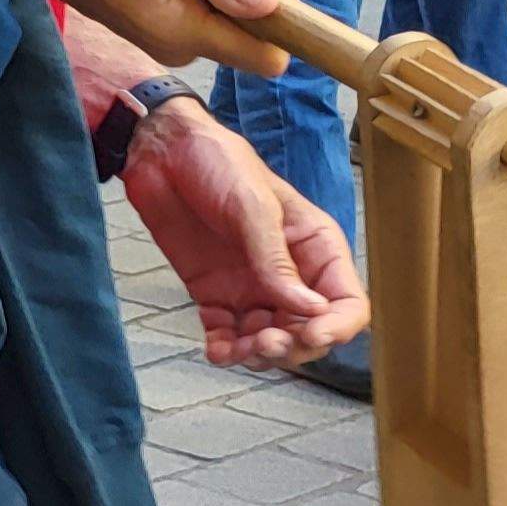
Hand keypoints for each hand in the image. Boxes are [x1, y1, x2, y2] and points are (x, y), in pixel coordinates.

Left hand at [118, 101, 366, 368]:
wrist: (160, 151)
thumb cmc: (216, 161)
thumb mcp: (253, 206)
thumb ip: (276, 260)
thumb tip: (310, 310)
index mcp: (314, 246)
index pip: (346, 301)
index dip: (336, 327)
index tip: (311, 336)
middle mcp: (289, 272)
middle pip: (309, 330)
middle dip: (293, 346)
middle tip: (266, 344)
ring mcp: (251, 285)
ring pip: (269, 339)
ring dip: (259, 354)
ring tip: (239, 349)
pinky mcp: (214, 292)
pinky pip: (227, 333)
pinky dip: (225, 349)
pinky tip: (216, 351)